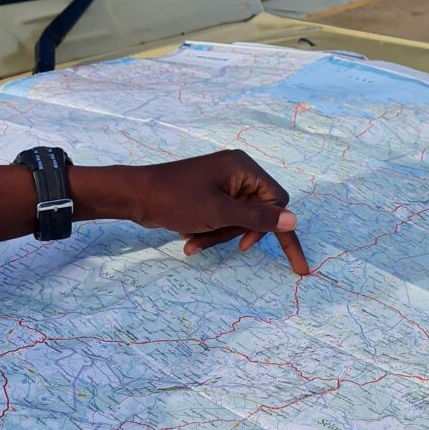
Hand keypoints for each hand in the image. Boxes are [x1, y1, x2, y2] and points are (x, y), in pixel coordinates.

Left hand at [72, 150, 308, 274]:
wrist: (136, 196)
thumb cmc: (176, 200)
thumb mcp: (220, 213)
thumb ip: (258, 218)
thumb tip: (293, 220)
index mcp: (244, 168)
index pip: (277, 201)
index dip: (278, 229)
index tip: (283, 261)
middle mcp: (237, 173)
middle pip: (257, 214)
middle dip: (236, 233)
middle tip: (217, 241)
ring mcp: (223, 185)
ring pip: (237, 222)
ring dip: (218, 237)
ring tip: (194, 242)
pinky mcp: (209, 197)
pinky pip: (221, 221)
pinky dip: (208, 233)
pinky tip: (188, 240)